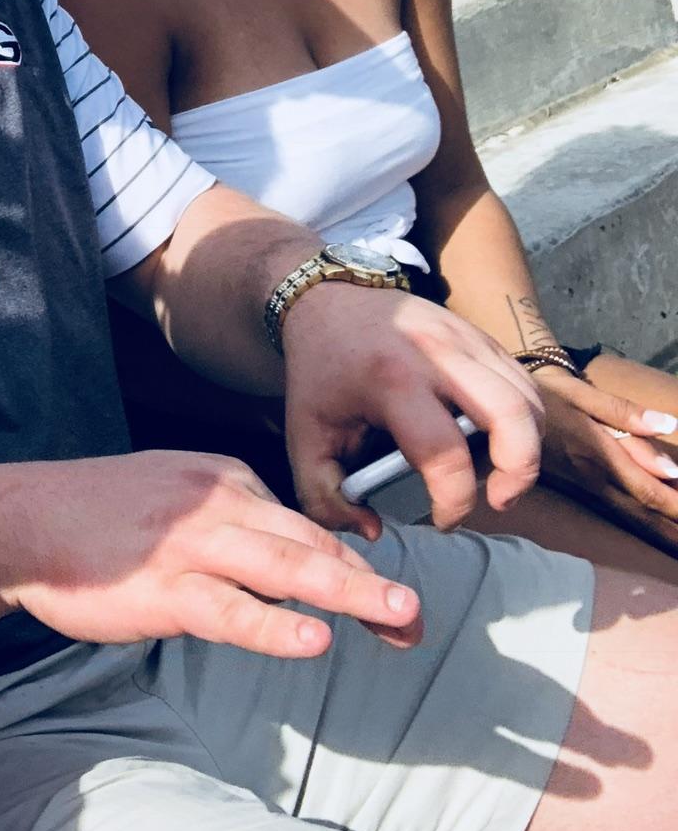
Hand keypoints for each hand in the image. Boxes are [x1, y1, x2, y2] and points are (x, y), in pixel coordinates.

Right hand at [0, 450, 421, 658]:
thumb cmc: (89, 516)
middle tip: (418, 616)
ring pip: (285, 567)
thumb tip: (274, 560)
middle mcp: (215, 503)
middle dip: (370, 581)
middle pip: (309, 542)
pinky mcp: (161, 587)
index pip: (300, 524)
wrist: (17, 520)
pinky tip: (314, 637)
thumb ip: (223, 520)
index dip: (351, 563)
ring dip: (349, 593)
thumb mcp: (169, 495)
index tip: (388, 598)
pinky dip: (275, 623)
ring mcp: (189, 544)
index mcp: (221, 479)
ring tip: (399, 617)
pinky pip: (230, 608)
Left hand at [281, 282, 543, 535]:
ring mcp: (467, 340)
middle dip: (519, 472)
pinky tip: (496, 441)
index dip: (453, 502)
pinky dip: (523, 420)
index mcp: (391, 380)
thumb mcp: (303, 436)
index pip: (444, 452)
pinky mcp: (481, 337)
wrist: (326, 299)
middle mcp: (438, 355)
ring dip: (526, 448)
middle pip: (512, 415)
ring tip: (497, 474)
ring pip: (528, 400)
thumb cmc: (318, 374)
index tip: (440, 519)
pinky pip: (523, 383)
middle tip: (498, 499)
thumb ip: (324, 497)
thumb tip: (373, 531)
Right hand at [540, 356, 677, 546]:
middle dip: (671, 521)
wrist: (501, 407)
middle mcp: (592, 475)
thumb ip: (621, 411)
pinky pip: (616, 507)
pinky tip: (656, 522)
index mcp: (597, 449)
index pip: (644, 487)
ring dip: (660, 525)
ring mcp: (584, 485)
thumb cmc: (546, 393)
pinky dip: (641, 518)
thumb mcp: (579, 393)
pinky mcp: (578, 487)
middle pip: (640, 507)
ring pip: (629, 512)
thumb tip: (668, 426)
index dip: (674, 503)